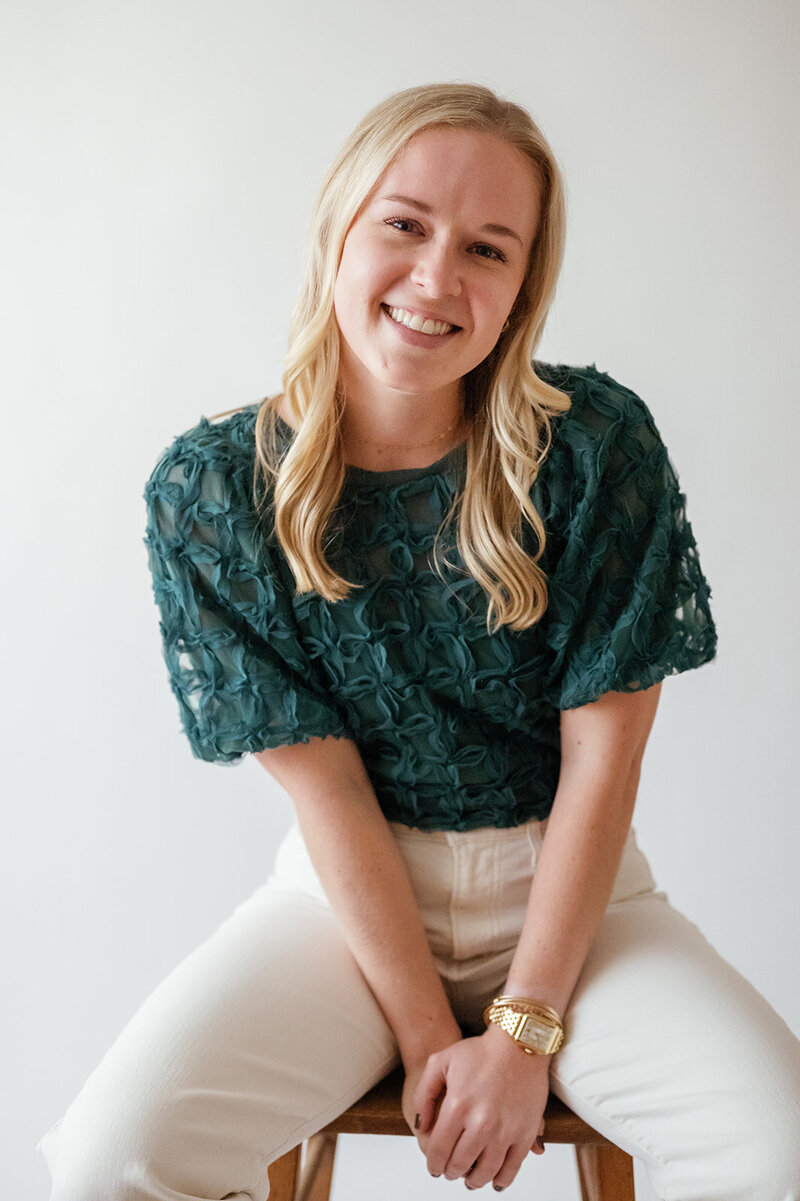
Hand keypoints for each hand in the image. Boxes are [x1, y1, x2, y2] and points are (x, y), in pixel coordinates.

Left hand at [412, 1024, 549, 1189]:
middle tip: (449, 1171)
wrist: (519, 1043)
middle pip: (459, 1165)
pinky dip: (501, 1180)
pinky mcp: (525, 1134)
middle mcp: (481, 1122)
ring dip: (474, 1180)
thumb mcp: (440, 1062)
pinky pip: (512, 1169)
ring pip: (485, 1173)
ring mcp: (505, 1130)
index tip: (434, 1168)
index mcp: (457, 1106)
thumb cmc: (480, 1050)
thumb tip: (421, 1127)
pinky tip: (494, 1181)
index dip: (433, 1165)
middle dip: (450, 1172)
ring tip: (469, 1178)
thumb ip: (423, 1095)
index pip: (438, 1151)